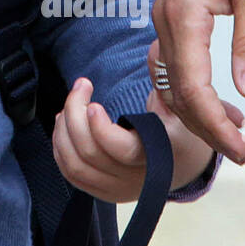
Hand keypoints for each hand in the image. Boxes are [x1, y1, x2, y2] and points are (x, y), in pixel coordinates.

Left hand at [52, 74, 234, 200]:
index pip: (122, 150)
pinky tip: (64, 124)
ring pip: (75, 166)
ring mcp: (118, 189)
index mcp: (159, 156)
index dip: (100, 129)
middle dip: (75, 114)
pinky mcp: (104, 193)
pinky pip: (71, 175)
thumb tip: (157, 53)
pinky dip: (60, 148)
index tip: (93, 104)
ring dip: (63, 131)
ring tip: (70, 105)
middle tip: (81, 85)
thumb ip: (166, 84)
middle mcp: (137, 179)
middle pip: (89, 154)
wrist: (184, 162)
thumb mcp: (180, 106)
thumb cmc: (179, 129)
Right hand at [152, 0, 244, 167]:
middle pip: (177, 93)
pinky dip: (193, 92)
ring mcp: (165, 17)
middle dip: (210, 130)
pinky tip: (219, 104)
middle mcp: (166, 20)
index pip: (192, 89)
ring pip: (172, 82)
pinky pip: (174, 65)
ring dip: (201, 114)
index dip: (217, 128)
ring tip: (238, 135)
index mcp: (184, 15)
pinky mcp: (173, 15)